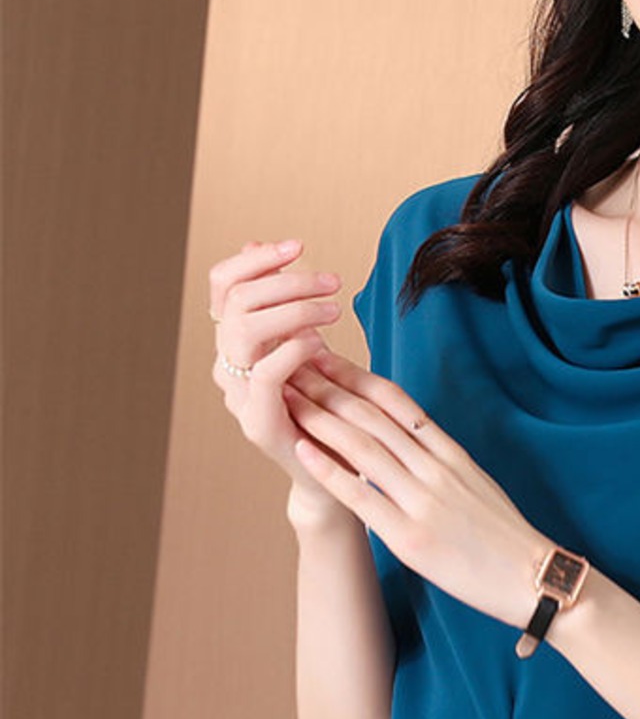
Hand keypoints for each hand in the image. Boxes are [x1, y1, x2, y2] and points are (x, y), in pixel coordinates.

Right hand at [207, 238, 348, 506]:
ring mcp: (238, 396)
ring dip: (292, 309)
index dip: (255, 258)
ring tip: (332, 311)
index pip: (224, 285)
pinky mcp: (257, 424)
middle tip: (331, 281)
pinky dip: (292, 350)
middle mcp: (229, 366)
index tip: (297, 245)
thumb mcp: (310, 348)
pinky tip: (321, 343)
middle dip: (285, 279)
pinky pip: (264, 374)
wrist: (337, 474)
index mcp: (236, 344)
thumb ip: (285, 306)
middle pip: (236, 300)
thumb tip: (262, 243)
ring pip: (243, 330)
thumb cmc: (329, 410)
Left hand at [283, 349, 553, 630]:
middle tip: (290, 363)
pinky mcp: (412, 537)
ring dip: (320, 418)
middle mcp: (436, 470)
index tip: (327, 357)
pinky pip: (363, 497)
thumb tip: (418, 445)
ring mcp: (424, 502)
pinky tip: (303, 451)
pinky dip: (330, 470)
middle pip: (373, 417)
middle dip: (328, 387)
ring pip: (363, 447)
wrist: (535, 579)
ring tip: (286, 396)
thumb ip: (446, 463)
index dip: (358, 376)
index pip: (397, 404)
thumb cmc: (507, 540)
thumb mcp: (480, 486)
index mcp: (452, 455)